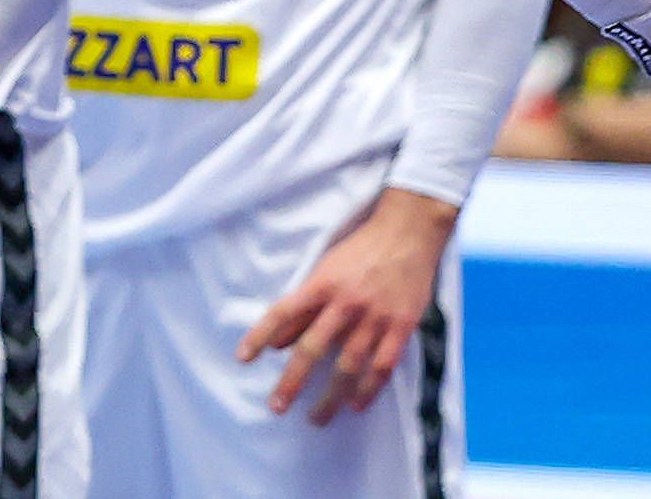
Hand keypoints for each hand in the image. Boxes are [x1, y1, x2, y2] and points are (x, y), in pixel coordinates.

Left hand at [240, 189, 456, 424]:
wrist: (408, 232)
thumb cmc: (361, 250)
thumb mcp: (325, 268)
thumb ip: (304, 305)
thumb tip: (277, 341)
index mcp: (322, 284)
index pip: (283, 312)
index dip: (260, 335)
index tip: (243, 358)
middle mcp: (345, 303)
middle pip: (312, 348)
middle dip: (293, 380)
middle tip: (277, 406)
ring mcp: (375, 317)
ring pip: (348, 365)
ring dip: (330, 396)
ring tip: (316, 417)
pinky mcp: (401, 327)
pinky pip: (382, 366)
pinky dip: (368, 389)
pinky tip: (355, 405)